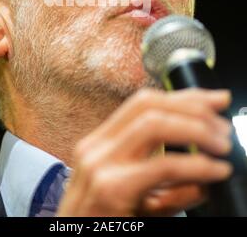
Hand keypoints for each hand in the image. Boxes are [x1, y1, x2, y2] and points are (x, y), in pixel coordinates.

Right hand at [57, 88, 232, 215]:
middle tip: (224, 127)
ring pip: (153, 124)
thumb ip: (168, 181)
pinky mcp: (110, 189)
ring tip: (223, 146)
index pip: (143, 102)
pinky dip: (196, 164)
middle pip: (148, 104)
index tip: (216, 100)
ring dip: (196, 129)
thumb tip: (207, 175)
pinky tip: (216, 171)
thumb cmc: (106, 226)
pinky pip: (162, 165)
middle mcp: (96, 147)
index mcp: (101, 143)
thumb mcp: (136, 197)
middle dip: (193, 107)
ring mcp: (99, 165)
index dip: (183, 96)